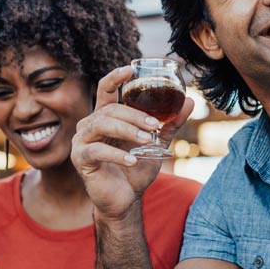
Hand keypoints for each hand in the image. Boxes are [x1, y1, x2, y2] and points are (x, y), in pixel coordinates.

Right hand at [72, 65, 192, 219]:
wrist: (126, 199)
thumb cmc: (137, 169)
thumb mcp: (157, 143)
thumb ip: (170, 123)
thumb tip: (189, 100)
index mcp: (106, 117)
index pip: (105, 90)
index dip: (114, 78)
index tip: (129, 69)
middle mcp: (90, 125)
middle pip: (110, 110)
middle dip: (134, 115)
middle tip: (154, 126)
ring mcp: (82, 141)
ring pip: (101, 125)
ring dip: (127, 131)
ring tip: (146, 141)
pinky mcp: (80, 159)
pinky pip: (97, 150)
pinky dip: (117, 154)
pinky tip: (133, 160)